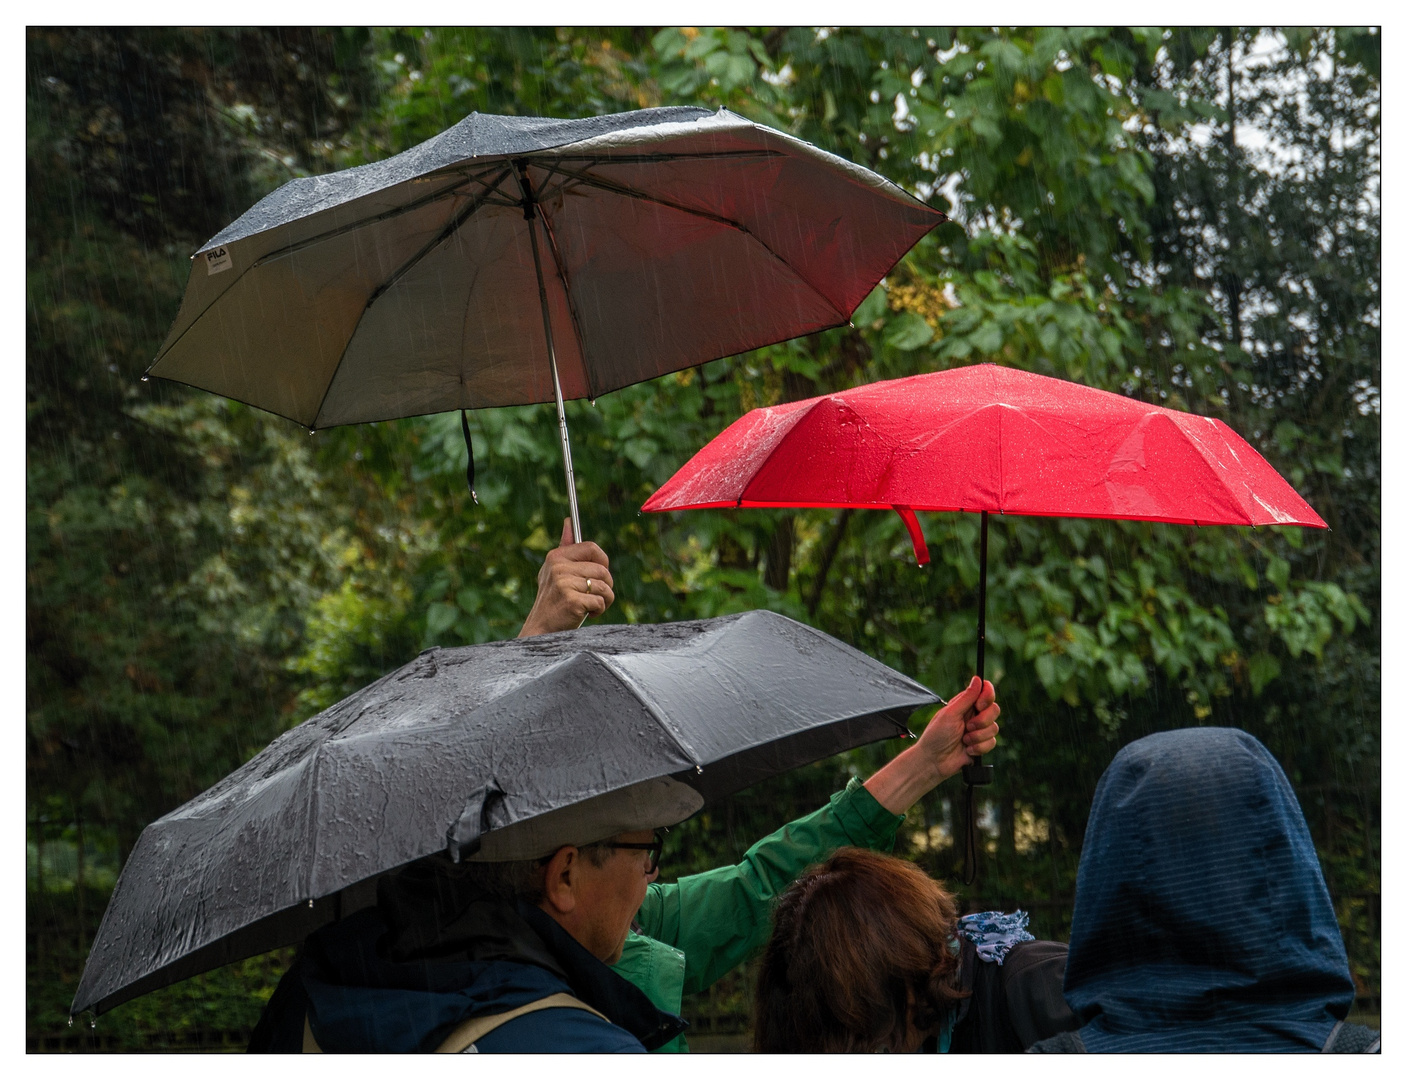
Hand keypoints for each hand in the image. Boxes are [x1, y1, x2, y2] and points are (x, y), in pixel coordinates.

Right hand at [517, 519, 614, 636]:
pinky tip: (586, 614)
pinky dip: (598, 611)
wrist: (541, 630)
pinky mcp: (571, 600)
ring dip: (604, 600)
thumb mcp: (554, 572)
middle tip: (594, 596)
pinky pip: (600, 601)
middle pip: (602, 570)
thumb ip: (565, 548)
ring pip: (604, 586)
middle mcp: (558, 567)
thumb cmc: (553, 601)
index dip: (602, 562)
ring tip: (590, 606)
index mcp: (555, 557)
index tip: (598, 575)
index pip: (592, 548)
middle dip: (606, 586)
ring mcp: (563, 583)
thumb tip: (568, 522)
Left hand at [862, 676, 1000, 814]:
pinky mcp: (982, 745)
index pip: (985, 692)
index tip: (979, 705)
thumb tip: (977, 679)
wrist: (934, 761)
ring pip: (994, 728)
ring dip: (978, 736)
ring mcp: (979, 730)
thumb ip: (966, 698)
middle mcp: (974, 715)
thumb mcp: (950, 714)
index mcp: (965, 704)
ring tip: (964, 741)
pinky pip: (992, 743)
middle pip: (994, 709)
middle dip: (983, 720)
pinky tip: (967, 750)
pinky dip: (979, 747)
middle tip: (968, 727)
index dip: (987, 696)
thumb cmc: (936, 736)